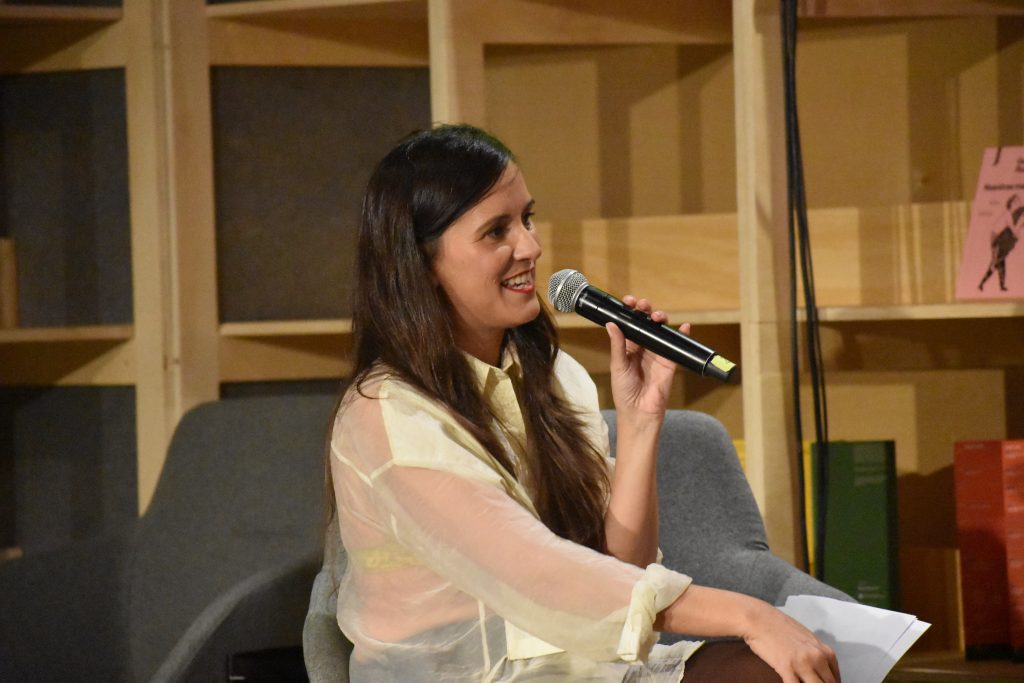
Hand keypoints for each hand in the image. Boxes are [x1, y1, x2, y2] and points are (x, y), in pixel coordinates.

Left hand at [605, 295, 689, 421]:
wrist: (639, 413)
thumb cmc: (624, 392)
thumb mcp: (618, 366)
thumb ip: (618, 345)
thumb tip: (611, 324)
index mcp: (627, 347)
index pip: (630, 324)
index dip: (630, 311)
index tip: (629, 301)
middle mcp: (643, 348)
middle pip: (646, 324)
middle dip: (646, 311)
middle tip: (644, 306)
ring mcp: (657, 354)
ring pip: (660, 331)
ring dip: (660, 319)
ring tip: (658, 316)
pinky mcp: (670, 362)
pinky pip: (677, 346)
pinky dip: (682, 334)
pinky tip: (684, 326)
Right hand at [743, 604, 840, 682]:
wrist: (759, 619)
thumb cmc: (779, 627)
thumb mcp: (806, 639)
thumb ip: (816, 655)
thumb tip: (820, 672)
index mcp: (824, 651)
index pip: (836, 679)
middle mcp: (818, 657)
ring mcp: (803, 663)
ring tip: (799, 682)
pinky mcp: (787, 667)